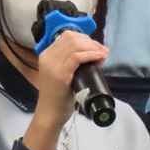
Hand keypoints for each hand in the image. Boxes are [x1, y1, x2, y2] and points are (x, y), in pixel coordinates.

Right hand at [24, 30, 108, 149]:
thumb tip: (97, 54)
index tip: (97, 47)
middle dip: (91, 42)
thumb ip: (75, 63)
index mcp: (47, 54)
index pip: (67, 36)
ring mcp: (52, 65)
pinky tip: (99, 57)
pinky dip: (90, 55)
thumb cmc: (59, 95)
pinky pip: (77, 57)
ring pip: (75, 45)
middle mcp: (47, 57)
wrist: (50, 114)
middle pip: (72, 37)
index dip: (85, 38)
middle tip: (103, 51)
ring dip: (93, 47)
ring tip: (103, 55)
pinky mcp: (60, 74)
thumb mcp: (65, 74)